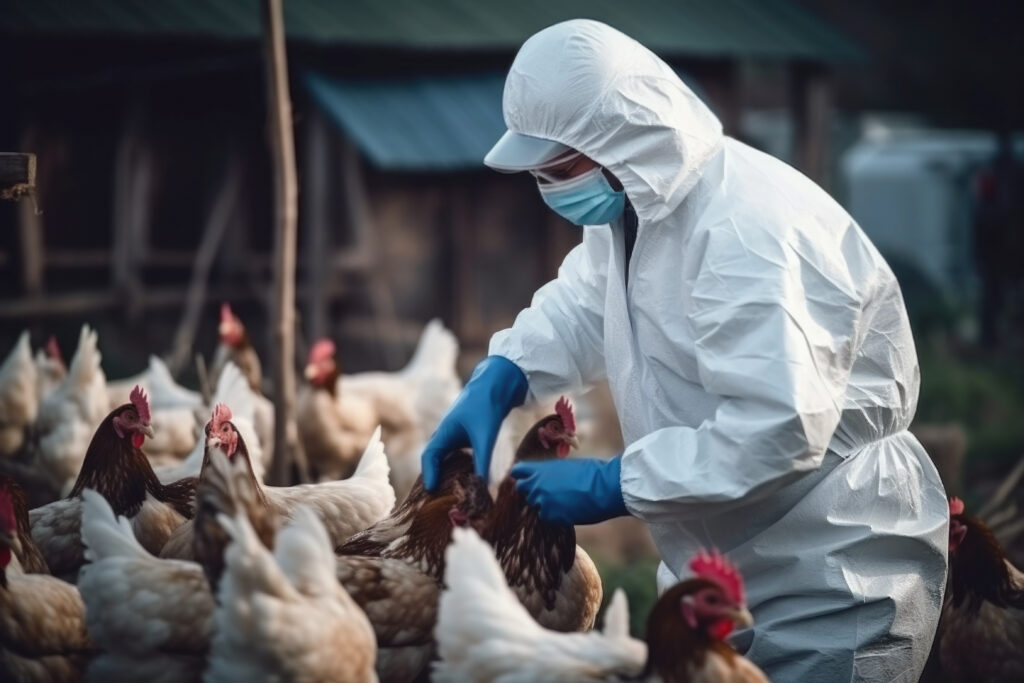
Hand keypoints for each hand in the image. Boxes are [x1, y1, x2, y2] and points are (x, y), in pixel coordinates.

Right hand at [421, 356, 527, 490]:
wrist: (498, 383)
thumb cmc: (486, 405)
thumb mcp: (484, 435)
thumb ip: (483, 460)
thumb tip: (483, 486)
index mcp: (444, 433)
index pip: (429, 457)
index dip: (429, 475)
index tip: (430, 492)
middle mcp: (447, 435)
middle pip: (436, 461)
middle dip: (437, 478)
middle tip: (438, 499)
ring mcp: (458, 435)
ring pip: (448, 458)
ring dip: (449, 474)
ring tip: (453, 493)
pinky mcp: (469, 435)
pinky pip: (460, 455)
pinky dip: (462, 467)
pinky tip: (472, 478)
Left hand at [510, 456, 628, 524]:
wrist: (606, 487)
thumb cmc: (592, 472)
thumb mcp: (567, 466)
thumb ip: (550, 472)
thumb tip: (545, 478)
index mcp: (540, 469)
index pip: (517, 471)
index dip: (522, 475)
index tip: (527, 477)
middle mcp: (537, 485)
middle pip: (523, 489)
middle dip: (532, 490)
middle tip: (547, 491)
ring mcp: (543, 502)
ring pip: (535, 504)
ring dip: (544, 502)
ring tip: (563, 499)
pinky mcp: (552, 516)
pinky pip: (546, 516)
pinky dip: (554, 514)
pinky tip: (568, 509)